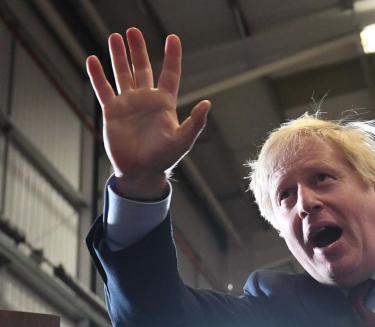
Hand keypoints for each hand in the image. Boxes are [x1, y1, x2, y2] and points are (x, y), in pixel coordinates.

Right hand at [86, 28, 209, 198]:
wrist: (141, 172)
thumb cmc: (164, 158)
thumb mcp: (183, 140)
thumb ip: (195, 122)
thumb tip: (206, 103)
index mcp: (165, 104)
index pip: (170, 74)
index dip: (172, 56)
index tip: (172, 38)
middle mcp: (146, 100)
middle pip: (142, 68)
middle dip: (138, 50)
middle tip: (132, 30)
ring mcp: (128, 104)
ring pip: (122, 74)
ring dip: (118, 56)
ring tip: (114, 37)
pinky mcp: (112, 111)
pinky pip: (103, 89)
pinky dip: (97, 75)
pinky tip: (92, 59)